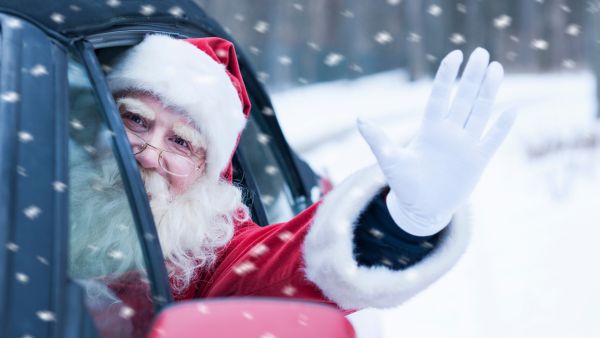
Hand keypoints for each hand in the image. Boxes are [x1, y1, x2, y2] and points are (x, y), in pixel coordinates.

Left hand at [358, 47, 515, 235]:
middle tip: (482, 53)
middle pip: (464, 99)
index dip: (447, 77)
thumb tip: (359, 119)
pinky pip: (492, 140)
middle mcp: (449, 133)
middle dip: (473, 77)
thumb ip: (379, 140)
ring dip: (489, 92)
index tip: (455, 55)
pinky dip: (502, 126)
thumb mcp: (390, 161)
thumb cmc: (404, 184)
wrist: (422, 210)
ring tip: (497, 68)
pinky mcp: (477, 161)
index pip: (440, 97)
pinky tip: (512, 108)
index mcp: (429, 130)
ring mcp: (465, 145)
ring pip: (480, 113)